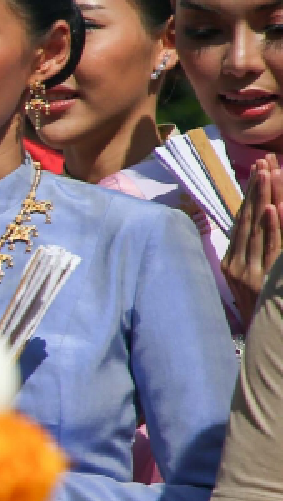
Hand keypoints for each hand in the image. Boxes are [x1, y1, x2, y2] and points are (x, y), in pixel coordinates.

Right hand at [224, 157, 282, 326]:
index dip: (248, 195)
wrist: (260, 338)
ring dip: (263, 199)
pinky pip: (268, 248)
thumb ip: (248, 258)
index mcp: (231, 263)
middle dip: (255, 190)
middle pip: (246, 219)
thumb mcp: (245, 283)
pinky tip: (270, 208)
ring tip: (268, 173)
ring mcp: (248, 271)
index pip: (239, 221)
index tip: (256, 170)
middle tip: (262, 162)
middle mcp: (236, 264)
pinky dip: (269, 226)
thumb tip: (253, 230)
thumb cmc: (254, 311)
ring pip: (257, 228)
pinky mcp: (263, 278)